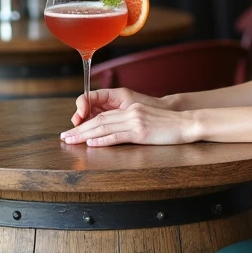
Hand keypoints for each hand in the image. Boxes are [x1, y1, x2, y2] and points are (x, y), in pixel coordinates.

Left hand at [60, 102, 198, 146]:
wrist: (187, 123)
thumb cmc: (169, 125)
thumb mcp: (147, 120)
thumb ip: (131, 124)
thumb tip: (114, 134)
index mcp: (130, 109)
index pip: (103, 115)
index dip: (85, 123)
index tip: (73, 130)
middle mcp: (130, 112)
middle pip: (99, 120)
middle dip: (79, 129)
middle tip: (64, 137)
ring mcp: (135, 121)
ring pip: (103, 127)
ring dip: (84, 135)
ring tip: (71, 141)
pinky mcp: (140, 132)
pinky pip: (117, 136)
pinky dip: (103, 140)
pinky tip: (92, 144)